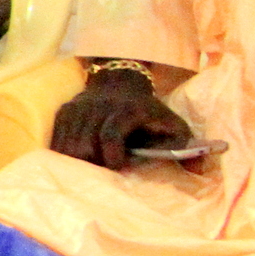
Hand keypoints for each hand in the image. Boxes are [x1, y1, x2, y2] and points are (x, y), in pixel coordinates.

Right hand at [48, 65, 194, 170]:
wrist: (121, 82)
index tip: (117, 168)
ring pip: (67, 145)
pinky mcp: (64, 112)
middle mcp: (99, 106)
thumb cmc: (150, 112)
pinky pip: (57, 141)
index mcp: (128, 110)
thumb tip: (198, 168)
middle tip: (102, 173)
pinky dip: (64, 155)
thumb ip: (186, 147)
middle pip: (85, 144)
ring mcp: (78, 108)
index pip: (111, 135)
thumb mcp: (174, 125)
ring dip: (77, 162)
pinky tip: (76, 161)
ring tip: (90, 168)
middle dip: (92, 164)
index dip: (111, 156)